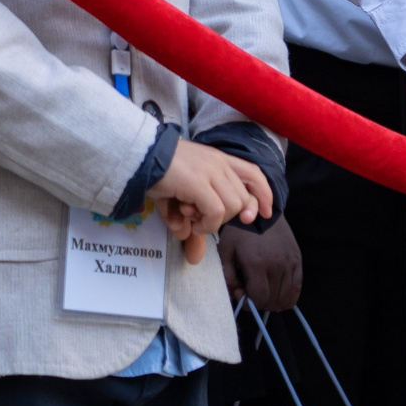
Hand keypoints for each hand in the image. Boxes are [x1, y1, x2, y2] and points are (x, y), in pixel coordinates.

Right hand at [148, 140, 273, 265]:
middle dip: (229, 217)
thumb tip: (191, 250)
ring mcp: (211, 172)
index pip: (253, 174)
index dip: (263, 195)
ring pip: (232, 206)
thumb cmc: (157, 171)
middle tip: (200, 218)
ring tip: (192, 217)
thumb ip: (188, 221)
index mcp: (219, 160)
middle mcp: (219, 163)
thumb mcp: (178, 197)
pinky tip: (190, 222)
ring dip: (214, 221)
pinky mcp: (199, 183)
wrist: (140, 155)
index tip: (265, 214)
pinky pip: (216, 212)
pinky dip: (206, 223)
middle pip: (243, 197)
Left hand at [218, 214, 301, 311]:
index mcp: (257, 263)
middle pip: (273, 301)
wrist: (260, 211)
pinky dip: (288, 296)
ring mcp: (289, 262)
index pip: (260, 298)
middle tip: (251, 293)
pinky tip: (277, 292)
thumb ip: (228, 277)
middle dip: (260, 303)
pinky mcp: (297, 259)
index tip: (242, 294)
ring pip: (286, 297)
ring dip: (274, 302)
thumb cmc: (239, 232)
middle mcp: (276, 264)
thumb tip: (238, 295)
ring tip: (264, 293)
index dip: (249, 304)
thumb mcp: (225, 252)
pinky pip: (297, 287)